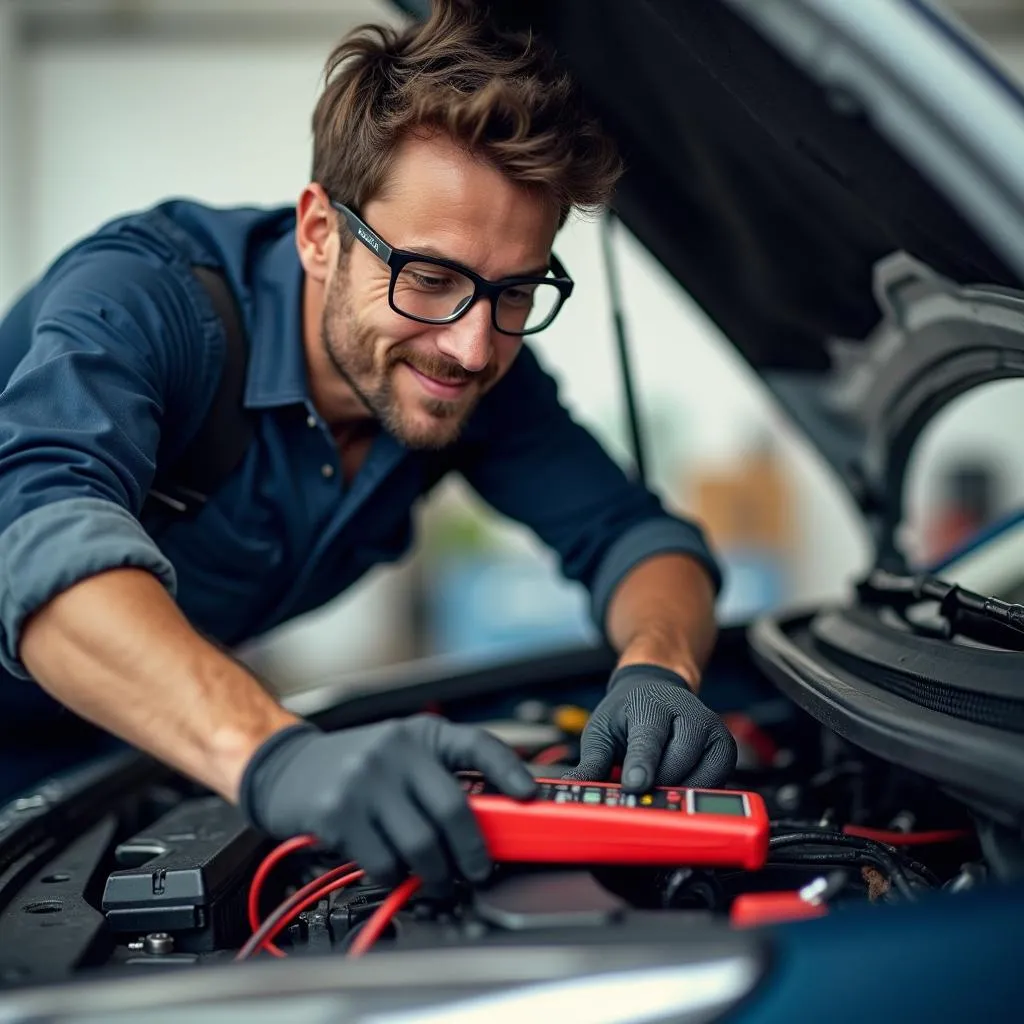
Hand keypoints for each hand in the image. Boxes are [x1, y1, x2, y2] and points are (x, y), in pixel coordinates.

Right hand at [239, 714, 535, 891]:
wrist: (288, 768)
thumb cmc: (357, 766)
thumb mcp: (402, 755)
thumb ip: (441, 776)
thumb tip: (498, 812)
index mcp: (420, 733)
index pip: (476, 744)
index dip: (509, 769)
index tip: (530, 795)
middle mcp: (395, 750)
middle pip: (453, 810)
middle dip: (473, 851)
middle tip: (477, 870)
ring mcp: (366, 780)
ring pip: (421, 844)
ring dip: (436, 874)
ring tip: (438, 879)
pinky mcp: (339, 813)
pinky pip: (384, 862)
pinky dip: (395, 876)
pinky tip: (394, 868)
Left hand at [564, 664, 736, 791]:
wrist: (658, 688)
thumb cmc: (628, 711)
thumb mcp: (602, 729)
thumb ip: (592, 761)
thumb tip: (575, 787)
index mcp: (651, 706)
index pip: (647, 740)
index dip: (641, 765)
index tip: (634, 785)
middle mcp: (688, 715)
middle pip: (674, 767)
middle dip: (653, 786)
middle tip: (637, 787)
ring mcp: (712, 730)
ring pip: (696, 780)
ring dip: (674, 789)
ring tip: (657, 777)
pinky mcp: (726, 749)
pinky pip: (714, 783)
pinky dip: (693, 790)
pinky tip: (678, 779)